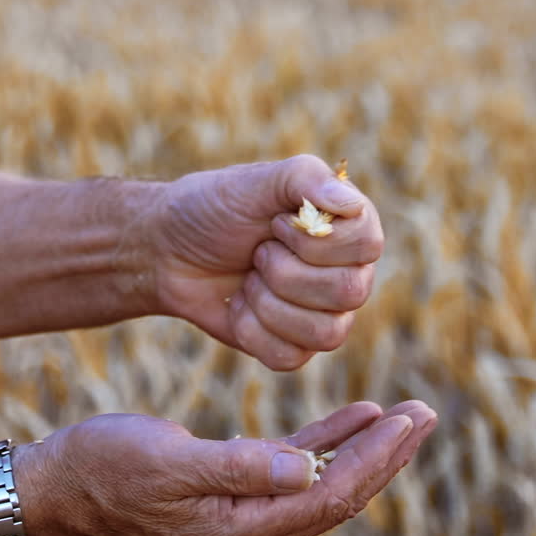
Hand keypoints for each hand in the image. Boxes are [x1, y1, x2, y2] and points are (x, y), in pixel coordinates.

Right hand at [24, 400, 435, 535]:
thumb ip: (238, 467)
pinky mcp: (232, 486)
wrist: (63, 480)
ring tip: (402, 415)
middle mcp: (251, 529)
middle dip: (385, 456)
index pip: (327, 496)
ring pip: (322, 480)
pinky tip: (352, 418)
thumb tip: (307, 470)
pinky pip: (295, 466)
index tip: (409, 421)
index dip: (374, 460)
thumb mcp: (170, 460)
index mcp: (241, 530)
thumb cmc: (108, 465)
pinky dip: (327, 440)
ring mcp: (243, 511)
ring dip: (363, 446)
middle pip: (336, 493)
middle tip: (426, 414)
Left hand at [150, 155, 383, 368]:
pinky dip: (253, 329)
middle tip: (257, 251)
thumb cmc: (213, 207)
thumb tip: (351, 204)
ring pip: (327, 333)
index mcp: (345, 224)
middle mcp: (346, 268)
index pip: (368, 243)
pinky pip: (292, 357)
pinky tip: (239, 304)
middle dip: (285, 272)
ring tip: (249, 277)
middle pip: (350, 291)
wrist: (167, 250)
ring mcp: (323, 311)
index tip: (275, 223)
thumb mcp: (255, 181)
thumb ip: (306, 178)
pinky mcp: (295, 346)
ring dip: (269, 303)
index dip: (317, 242)